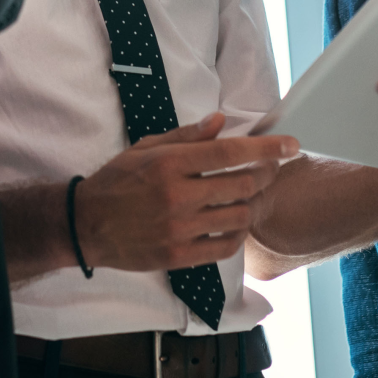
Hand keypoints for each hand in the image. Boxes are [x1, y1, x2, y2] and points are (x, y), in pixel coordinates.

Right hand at [74, 113, 298, 270]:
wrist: (87, 225)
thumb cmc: (117, 182)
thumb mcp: (146, 148)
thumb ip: (186, 136)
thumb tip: (220, 121)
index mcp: (170, 163)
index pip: (229, 152)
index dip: (266, 148)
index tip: (290, 145)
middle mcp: (177, 196)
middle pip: (241, 184)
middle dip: (265, 174)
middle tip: (271, 169)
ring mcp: (179, 229)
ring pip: (238, 216)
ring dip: (252, 204)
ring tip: (252, 195)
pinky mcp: (178, 256)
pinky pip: (224, 247)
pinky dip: (237, 234)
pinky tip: (235, 223)